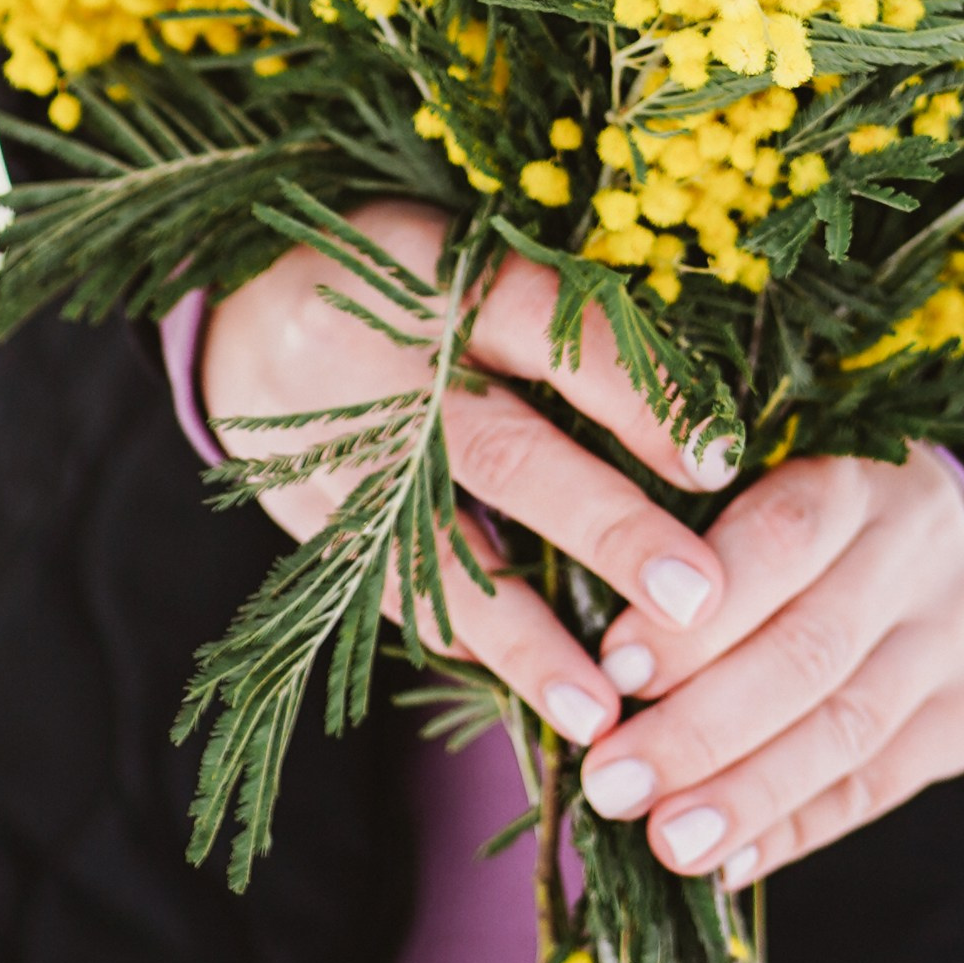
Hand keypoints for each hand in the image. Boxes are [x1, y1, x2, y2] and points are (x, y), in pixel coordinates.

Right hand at [199, 201, 734, 752]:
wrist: (241, 303)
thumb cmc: (406, 270)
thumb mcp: (471, 250)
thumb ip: (561, 314)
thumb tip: (707, 411)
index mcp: (439, 270)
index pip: (551, 325)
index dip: (638, 389)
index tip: (722, 460)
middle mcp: (385, 363)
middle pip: (504, 451)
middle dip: (604, 530)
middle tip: (699, 600)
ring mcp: (337, 451)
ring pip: (438, 552)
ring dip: (525, 639)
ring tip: (604, 712)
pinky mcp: (310, 520)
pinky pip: (392, 592)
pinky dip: (468, 647)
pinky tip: (534, 700)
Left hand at [576, 445, 963, 883]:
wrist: (959, 543)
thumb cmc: (815, 513)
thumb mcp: (766, 482)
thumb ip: (697, 548)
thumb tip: (590, 663)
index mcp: (854, 472)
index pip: (780, 538)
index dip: (698, 614)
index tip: (614, 672)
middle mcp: (917, 546)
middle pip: (809, 650)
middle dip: (702, 728)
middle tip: (613, 784)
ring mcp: (958, 631)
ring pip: (846, 728)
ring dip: (746, 796)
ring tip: (665, 840)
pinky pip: (878, 785)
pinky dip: (796, 828)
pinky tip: (729, 861)